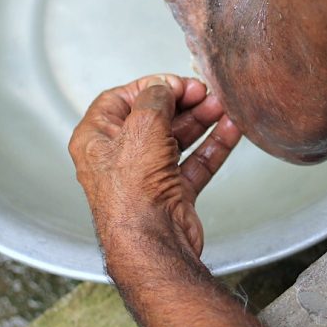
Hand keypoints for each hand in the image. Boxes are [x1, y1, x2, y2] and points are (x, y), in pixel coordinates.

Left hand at [69, 75, 242, 259]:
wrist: (153, 243)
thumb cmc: (133, 193)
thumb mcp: (141, 129)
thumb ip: (155, 99)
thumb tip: (164, 86)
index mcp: (96, 140)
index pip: (119, 100)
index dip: (149, 87)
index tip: (176, 83)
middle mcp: (118, 158)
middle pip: (153, 118)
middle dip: (182, 102)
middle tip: (204, 93)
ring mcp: (146, 176)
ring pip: (177, 138)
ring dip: (201, 120)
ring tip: (222, 106)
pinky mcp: (173, 192)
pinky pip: (196, 161)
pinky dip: (213, 144)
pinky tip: (230, 128)